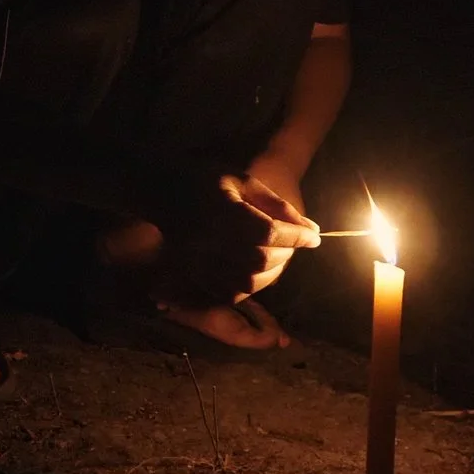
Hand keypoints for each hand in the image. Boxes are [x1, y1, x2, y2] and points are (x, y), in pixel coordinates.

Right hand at [157, 174, 319, 304]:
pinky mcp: (193, 274)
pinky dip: (250, 288)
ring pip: (246, 282)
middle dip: (287, 254)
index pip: (269, 231)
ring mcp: (198, 260)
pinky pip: (228, 293)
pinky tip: (258, 272)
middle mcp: (209, 238)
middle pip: (260, 259)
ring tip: (279, 257)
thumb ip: (276, 205)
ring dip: (272, 273)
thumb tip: (310, 229)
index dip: (297, 237)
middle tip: (295, 244)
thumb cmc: (205, 180)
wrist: (160, 192)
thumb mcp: (242, 180)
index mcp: (221, 209)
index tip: (314, 237)